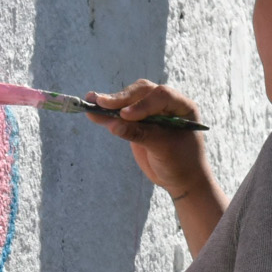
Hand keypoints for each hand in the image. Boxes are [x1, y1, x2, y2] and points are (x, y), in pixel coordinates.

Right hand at [84, 79, 220, 205]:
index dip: (142, 104)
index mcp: (181, 105)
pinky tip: (93, 112)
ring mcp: (150, 111)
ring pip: (129, 100)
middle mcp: (166, 104)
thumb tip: (113, 125)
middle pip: (141, 93)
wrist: (181, 178)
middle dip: (121, 99)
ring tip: (91, 102)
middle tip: (102, 103)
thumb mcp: (164, 148)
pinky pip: (120, 115)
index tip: (125, 116)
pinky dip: (107, 114)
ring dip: (110, 103)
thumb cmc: (180, 162)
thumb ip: (141, 134)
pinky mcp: (137, 122)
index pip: (161, 96)